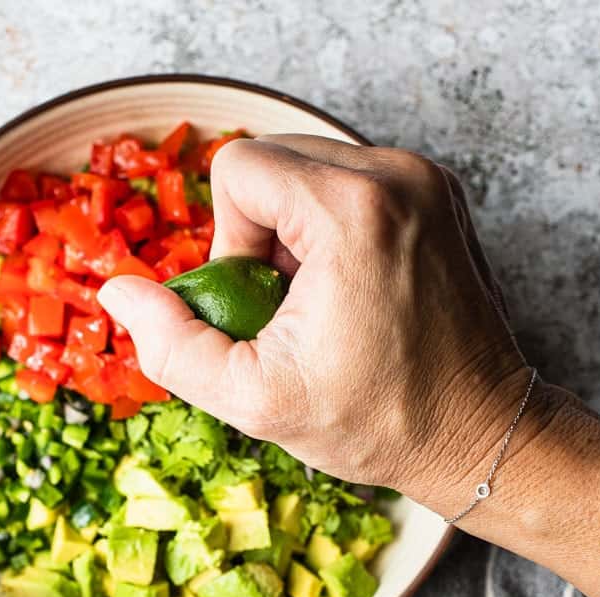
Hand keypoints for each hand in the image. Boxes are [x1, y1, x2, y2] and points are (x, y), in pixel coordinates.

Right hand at [99, 135, 554, 510]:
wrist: (481, 435)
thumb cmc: (379, 421)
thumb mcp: (254, 399)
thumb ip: (170, 344)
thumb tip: (117, 292)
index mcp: (353, 209)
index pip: (239, 167)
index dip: (230, 239)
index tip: (266, 300)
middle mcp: (398, 175)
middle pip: (272, 158)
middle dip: (259, 230)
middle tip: (289, 304)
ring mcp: (427, 180)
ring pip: (309, 167)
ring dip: (293, 228)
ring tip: (322, 300)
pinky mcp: (439, 194)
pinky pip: (350, 181)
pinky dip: (331, 225)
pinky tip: (350, 288)